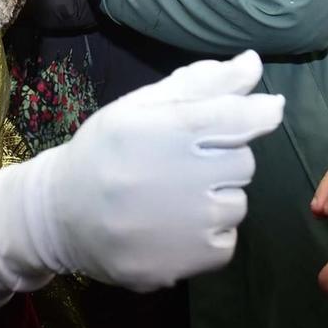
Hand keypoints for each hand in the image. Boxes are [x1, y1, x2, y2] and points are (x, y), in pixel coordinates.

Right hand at [0, 52, 283, 298]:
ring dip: (216, 198)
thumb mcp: (141, 107)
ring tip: (174, 198)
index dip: (262, 112)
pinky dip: (208, 234)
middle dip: (223, 159)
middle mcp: (185, 176)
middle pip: (244, 162)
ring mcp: (189, 225)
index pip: (240, 117)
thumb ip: (201, 84)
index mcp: (169, 130)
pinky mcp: (188, 263)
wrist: (60, 215)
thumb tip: (253, 64)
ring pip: (238, 204)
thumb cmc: (105, 152)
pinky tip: (174, 227)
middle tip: (185, 163)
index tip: (268, 110)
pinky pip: (226, 242)